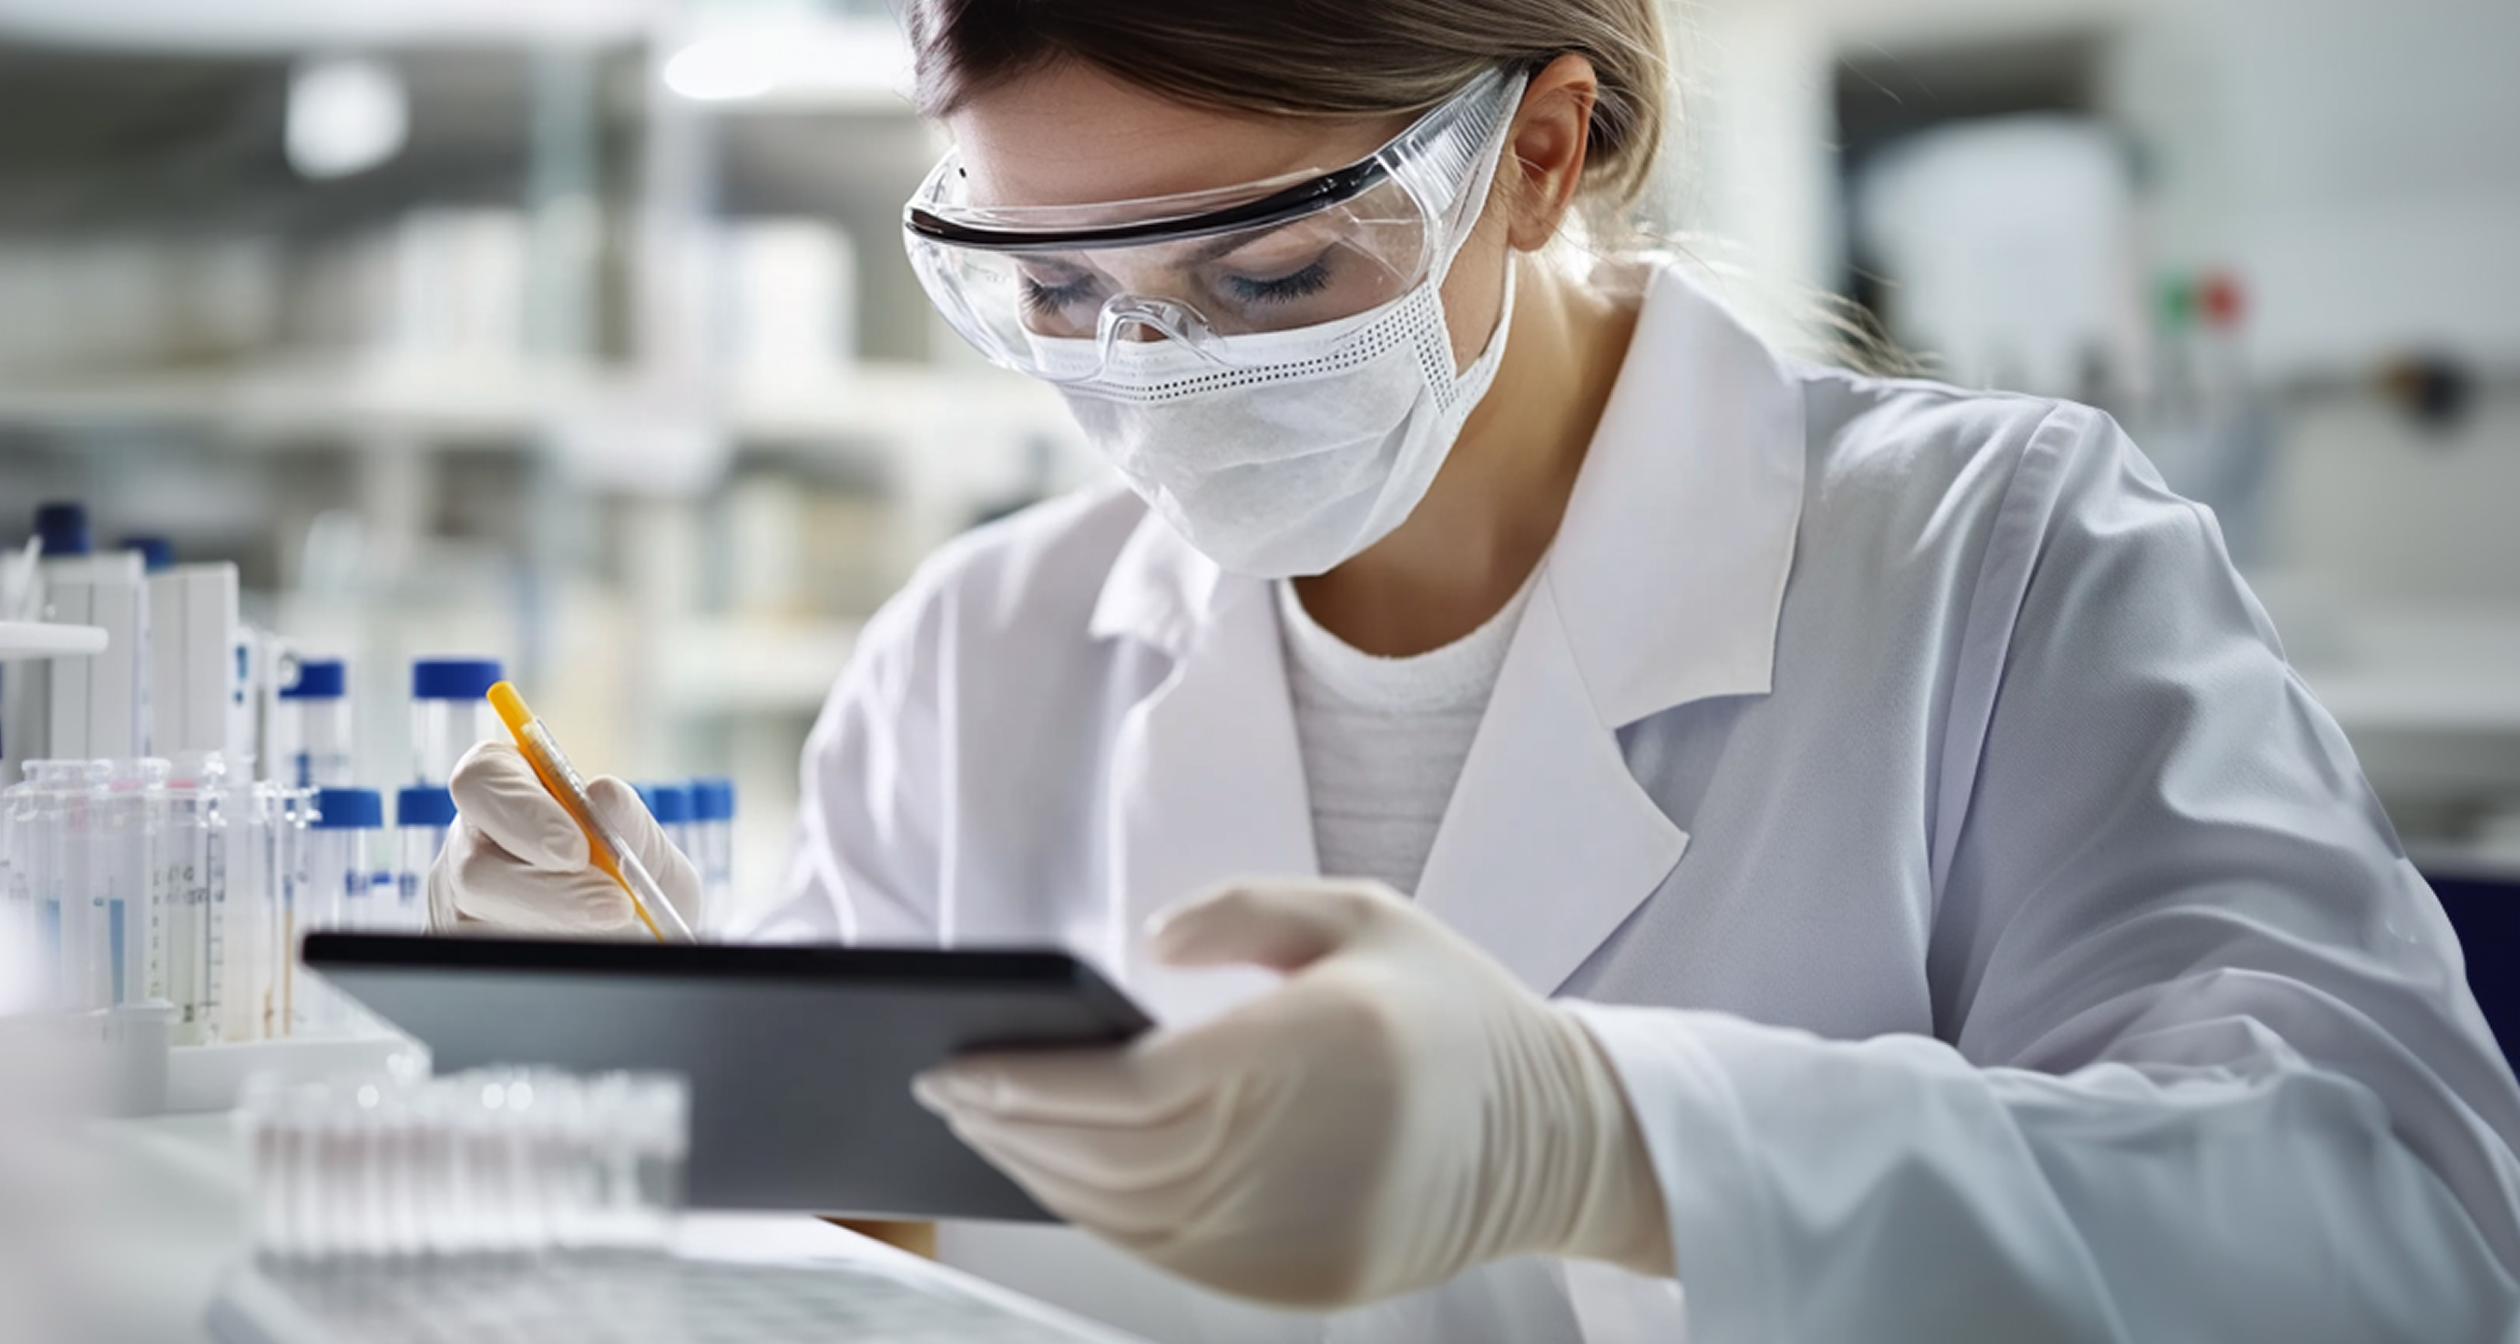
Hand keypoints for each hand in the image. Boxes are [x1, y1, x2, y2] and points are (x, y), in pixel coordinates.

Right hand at [425, 740, 697, 935]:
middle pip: (473, 865)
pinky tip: (583, 954)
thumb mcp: (649, 853)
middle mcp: (472, 842)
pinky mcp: (460, 946)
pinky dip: (544, 961)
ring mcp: (457, 900)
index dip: (522, 811)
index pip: (483, 778)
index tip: (575, 849)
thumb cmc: (638, 886)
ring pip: (478, 921)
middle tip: (614, 908)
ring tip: (613, 934)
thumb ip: (631, 824)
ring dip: (555, 931)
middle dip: (549, 893)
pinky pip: (487, 958)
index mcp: (510, 791)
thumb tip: (604, 794)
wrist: (646, 943)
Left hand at [912, 879, 1673, 1306]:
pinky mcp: (1312, 1282)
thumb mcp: (1362, 912)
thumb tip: (1137, 953)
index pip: (1142, 1081)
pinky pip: (1174, 1257)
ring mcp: (1314, 1230)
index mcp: (1328, 1043)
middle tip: (942, 1088)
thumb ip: (1244, 911)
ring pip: (1134, 1213)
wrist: (1558, 1131)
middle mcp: (1318, 1147)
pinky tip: (1060, 1178)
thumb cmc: (1446, 1006)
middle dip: (1015, 1124)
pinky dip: (1101, 1219)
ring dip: (1044, 1174)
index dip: (1037, 1080)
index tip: (960, 1061)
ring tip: (986, 1128)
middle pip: (1120, 1153)